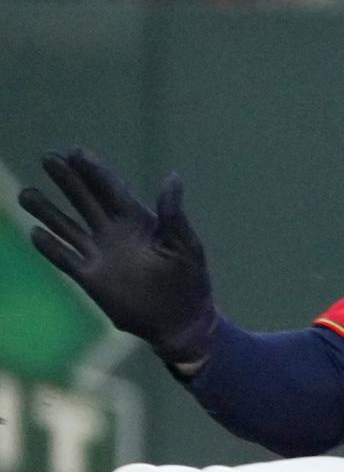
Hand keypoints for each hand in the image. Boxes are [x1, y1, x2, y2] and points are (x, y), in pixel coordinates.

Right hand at [17, 149, 217, 365]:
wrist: (181, 320)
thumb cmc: (190, 281)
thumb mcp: (186, 245)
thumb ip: (173, 214)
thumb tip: (172, 177)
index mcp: (139, 221)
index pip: (111, 190)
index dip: (94, 170)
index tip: (75, 150)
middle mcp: (114, 233)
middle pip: (85, 200)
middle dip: (68, 179)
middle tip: (48, 157)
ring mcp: (100, 254)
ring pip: (68, 226)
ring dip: (47, 211)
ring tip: (25, 194)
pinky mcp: (90, 277)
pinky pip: (65, 258)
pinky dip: (50, 247)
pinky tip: (34, 233)